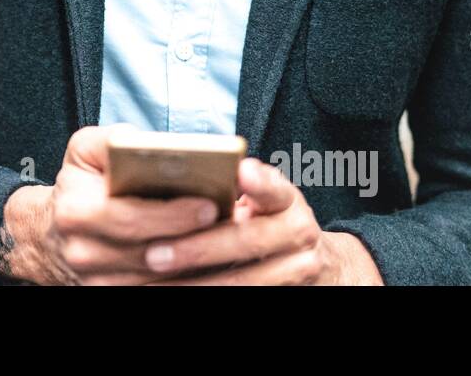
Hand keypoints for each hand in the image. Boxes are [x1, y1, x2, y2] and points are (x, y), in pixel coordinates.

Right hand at [0, 125, 220, 284]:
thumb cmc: (77, 185)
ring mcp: (98, 282)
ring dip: (195, 262)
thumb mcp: (84, 150)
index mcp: (76, 212)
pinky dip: (184, 278)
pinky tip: (208, 262)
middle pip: (150, 253)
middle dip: (193, 238)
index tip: (208, 205)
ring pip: (157, 278)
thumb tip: (152, 144)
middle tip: (229, 222)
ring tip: (228, 242)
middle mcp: (84, 253)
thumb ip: (113, 140)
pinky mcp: (110, 297)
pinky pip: (156, 291)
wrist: (49, 233)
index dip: (172, 215)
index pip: (130, 218)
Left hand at [142, 157, 383, 284]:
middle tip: (153, 254)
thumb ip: (235, 188)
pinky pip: (245, 297)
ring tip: (153, 283)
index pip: (275, 188)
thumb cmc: (268, 222)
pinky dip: (206, 294)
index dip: (260, 182)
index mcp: (288, 201)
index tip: (240, 172)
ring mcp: (299, 270)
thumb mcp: (261, 199)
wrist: (317, 264)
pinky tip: (174, 290)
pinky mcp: (289, 295)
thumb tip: (183, 174)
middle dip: (198, 249)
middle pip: (248, 241)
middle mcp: (300, 233)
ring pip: (244, 281)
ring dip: (195, 284)